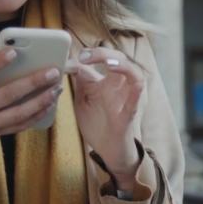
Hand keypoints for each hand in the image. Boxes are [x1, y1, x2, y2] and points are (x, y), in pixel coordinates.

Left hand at [68, 48, 144, 189]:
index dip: (88, 54)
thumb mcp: (82, 97)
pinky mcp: (125, 118)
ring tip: (109, 63)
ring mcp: (123, 101)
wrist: (106, 150)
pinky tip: (136, 86)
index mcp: (105, 81)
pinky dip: (135, 94)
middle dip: (104, 53)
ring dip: (123, 66)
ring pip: (134, 77)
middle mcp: (117, 87)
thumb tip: (66, 61)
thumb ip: (78, 80)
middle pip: (120, 60)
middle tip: (85, 56)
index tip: (71, 56)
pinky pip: (133, 104)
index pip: (101, 59)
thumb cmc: (96, 122)